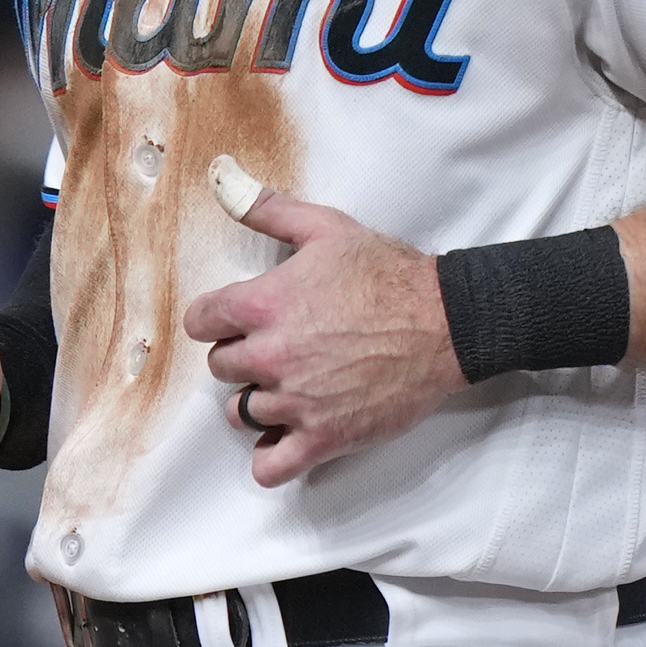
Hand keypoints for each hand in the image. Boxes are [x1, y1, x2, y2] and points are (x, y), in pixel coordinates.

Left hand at [184, 190, 459, 486]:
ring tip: (289, 388)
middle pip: (221, 368)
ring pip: (241, 414)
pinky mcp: (324, 438)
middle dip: (242, 358)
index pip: (200, 322)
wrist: (446, 323)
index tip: (236, 321)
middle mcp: (271, 356)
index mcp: (263, 305)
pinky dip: (271, 457)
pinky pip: (270, 465)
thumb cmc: (388, 274)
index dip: (216, 319)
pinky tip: (285, 439)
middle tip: (278, 349)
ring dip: (258, 402)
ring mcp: (296, 402)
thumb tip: (223, 181)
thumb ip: (268, 209)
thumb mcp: (326, 227)